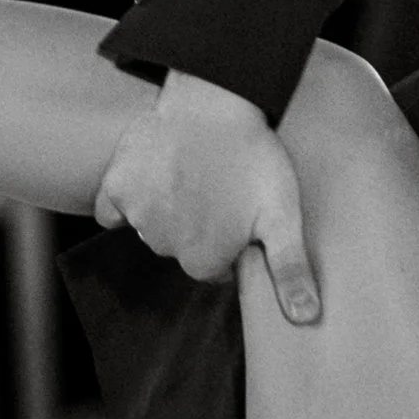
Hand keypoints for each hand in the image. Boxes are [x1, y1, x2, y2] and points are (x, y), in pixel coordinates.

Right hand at [93, 69, 320, 323]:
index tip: (238, 211)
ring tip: (193, 173)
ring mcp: (137, 215)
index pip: (212, 265)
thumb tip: (307, 320)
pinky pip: (111, 210)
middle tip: (218, 187)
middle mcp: (164, 246)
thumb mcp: (283, 216)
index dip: (227, 239)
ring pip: (149, 227)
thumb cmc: (256, 157)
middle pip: (179, 247)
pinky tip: (156, 175)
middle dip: (197, 226)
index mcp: (204, 261)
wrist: (216, 97)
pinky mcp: (116, 185)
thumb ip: (290, 271)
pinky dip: (128, 200)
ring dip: (165, 210)